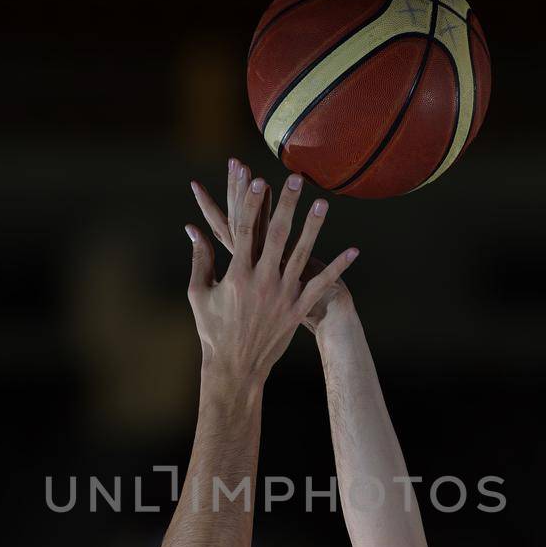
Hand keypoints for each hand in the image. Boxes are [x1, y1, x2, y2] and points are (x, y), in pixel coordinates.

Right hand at [184, 172, 357, 384]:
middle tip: (296, 180)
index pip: (244, 230)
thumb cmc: (213, 330)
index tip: (258, 180)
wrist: (235, 367)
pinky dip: (337, 268)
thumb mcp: (199, 294)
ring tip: (323, 203)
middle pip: (278, 235)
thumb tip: (192, 229)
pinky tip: (353, 250)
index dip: (251, 204)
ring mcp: (282, 295)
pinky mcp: (297, 309)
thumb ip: (200, 259)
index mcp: (236, 275)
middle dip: (287, 205)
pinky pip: (320, 285)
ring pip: (302, 254)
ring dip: (314, 227)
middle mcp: (262, 282)